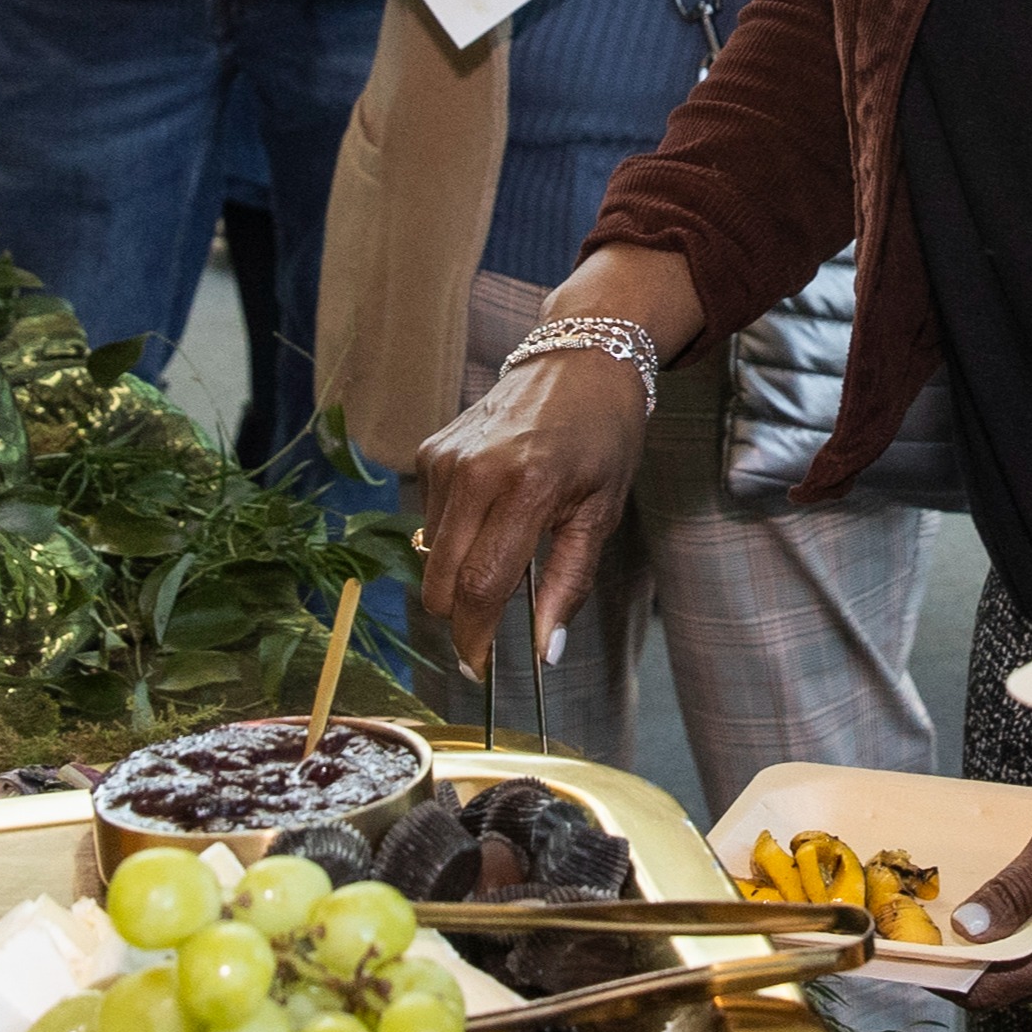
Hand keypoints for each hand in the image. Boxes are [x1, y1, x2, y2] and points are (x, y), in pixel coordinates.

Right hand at [416, 247, 702, 676]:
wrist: (579, 362)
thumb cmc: (602, 439)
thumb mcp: (601, 514)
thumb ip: (570, 585)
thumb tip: (545, 652)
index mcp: (525, 490)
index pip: (480, 586)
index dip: (475, 638)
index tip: (481, 669)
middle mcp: (474, 473)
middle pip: (441, 581)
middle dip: (460, 619)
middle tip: (489, 631)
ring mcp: (445, 460)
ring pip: (430, 558)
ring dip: (457, 576)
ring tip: (502, 554)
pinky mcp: (431, 452)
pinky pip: (429, 522)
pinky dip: (453, 538)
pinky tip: (490, 516)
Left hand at [952, 757, 1031, 1011]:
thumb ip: (1014, 890)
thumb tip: (968, 931)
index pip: (999, 993)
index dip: (951, 978)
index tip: (916, 954)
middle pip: (1019, 985)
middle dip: (976, 957)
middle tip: (936, 919)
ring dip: (1008, 942)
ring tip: (977, 902)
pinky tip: (1025, 896)